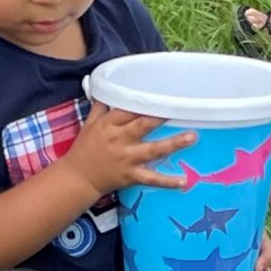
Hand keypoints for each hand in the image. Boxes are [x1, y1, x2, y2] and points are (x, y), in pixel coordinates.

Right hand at [73, 104, 194, 195]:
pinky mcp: (131, 176)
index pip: (128, 109)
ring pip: (152, 150)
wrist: (78, 178)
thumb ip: (101, 107)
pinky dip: (168, 182)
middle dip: (161, 117)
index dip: (144, 100)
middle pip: (143, 125)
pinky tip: (184, 182)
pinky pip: (152, 178)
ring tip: (192, 137)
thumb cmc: (84, 149)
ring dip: (173, 144)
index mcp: (109, 125)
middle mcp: (119, 139)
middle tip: (182, 108)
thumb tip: (107, 88)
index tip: (162, 92)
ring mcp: (126, 158)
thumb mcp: (89, 124)